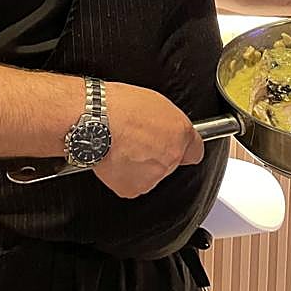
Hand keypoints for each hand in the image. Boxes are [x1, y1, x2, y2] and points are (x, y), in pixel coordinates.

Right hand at [94, 82, 203, 198]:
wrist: (94, 121)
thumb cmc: (119, 105)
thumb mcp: (154, 101)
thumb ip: (167, 121)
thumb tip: (165, 129)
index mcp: (180, 133)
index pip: (195, 151)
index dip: (184, 148)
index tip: (177, 146)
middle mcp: (171, 157)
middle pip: (170, 162)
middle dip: (157, 154)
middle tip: (138, 139)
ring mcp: (153, 175)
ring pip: (151, 174)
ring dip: (140, 165)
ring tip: (122, 146)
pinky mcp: (133, 188)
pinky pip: (132, 184)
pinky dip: (124, 175)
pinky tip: (115, 158)